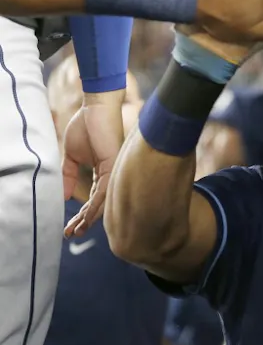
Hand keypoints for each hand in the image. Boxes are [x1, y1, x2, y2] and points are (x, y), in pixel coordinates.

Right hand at [62, 89, 124, 237]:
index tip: (69, 228)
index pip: (92, 200)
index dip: (81, 215)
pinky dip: (96, 206)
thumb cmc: (86, 126)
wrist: (96, 109)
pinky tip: (87, 218)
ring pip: (104, 203)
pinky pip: (105, 192)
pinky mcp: (114, 167)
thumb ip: (68, 175)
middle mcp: (112, 176)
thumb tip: (65, 196)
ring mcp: (115, 173)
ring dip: (88, 219)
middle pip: (100, 206)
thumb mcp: (72, 156)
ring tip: (76, 231)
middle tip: (71, 235)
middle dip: (84, 222)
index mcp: (102, 173)